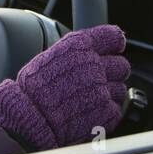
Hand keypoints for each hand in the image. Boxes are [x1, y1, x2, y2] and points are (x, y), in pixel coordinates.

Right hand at [0, 23, 130, 150]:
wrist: (30, 116)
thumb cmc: (34, 88)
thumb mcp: (51, 55)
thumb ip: (77, 51)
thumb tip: (93, 51)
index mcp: (80, 46)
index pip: (113, 37)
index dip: (115, 44)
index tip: (115, 49)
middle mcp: (94, 64)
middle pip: (122, 65)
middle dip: (113, 74)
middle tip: (97, 82)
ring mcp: (103, 88)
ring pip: (121, 89)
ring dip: (109, 94)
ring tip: (89, 101)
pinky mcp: (107, 112)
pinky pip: (116, 110)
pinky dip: (105, 113)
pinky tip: (88, 113)